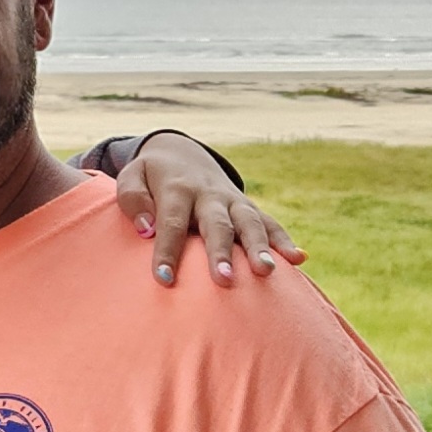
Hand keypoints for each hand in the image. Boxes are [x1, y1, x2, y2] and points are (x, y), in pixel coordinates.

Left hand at [113, 131, 305, 286]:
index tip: (164, 279)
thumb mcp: (132, 176)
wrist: (181, 152)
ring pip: (249, 222)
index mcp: (177, 189)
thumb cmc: (150, 177)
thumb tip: (146, 228)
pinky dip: (284, 239)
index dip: (168, 250)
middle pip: (217, 224)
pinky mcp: (248, 207)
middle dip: (221, 251)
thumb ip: (133, 199)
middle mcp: (209, 195)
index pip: (172, 221)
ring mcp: (232, 201)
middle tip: (223, 279)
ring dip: (258, 246)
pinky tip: (299, 259)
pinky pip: (269, 222)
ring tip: (265, 272)